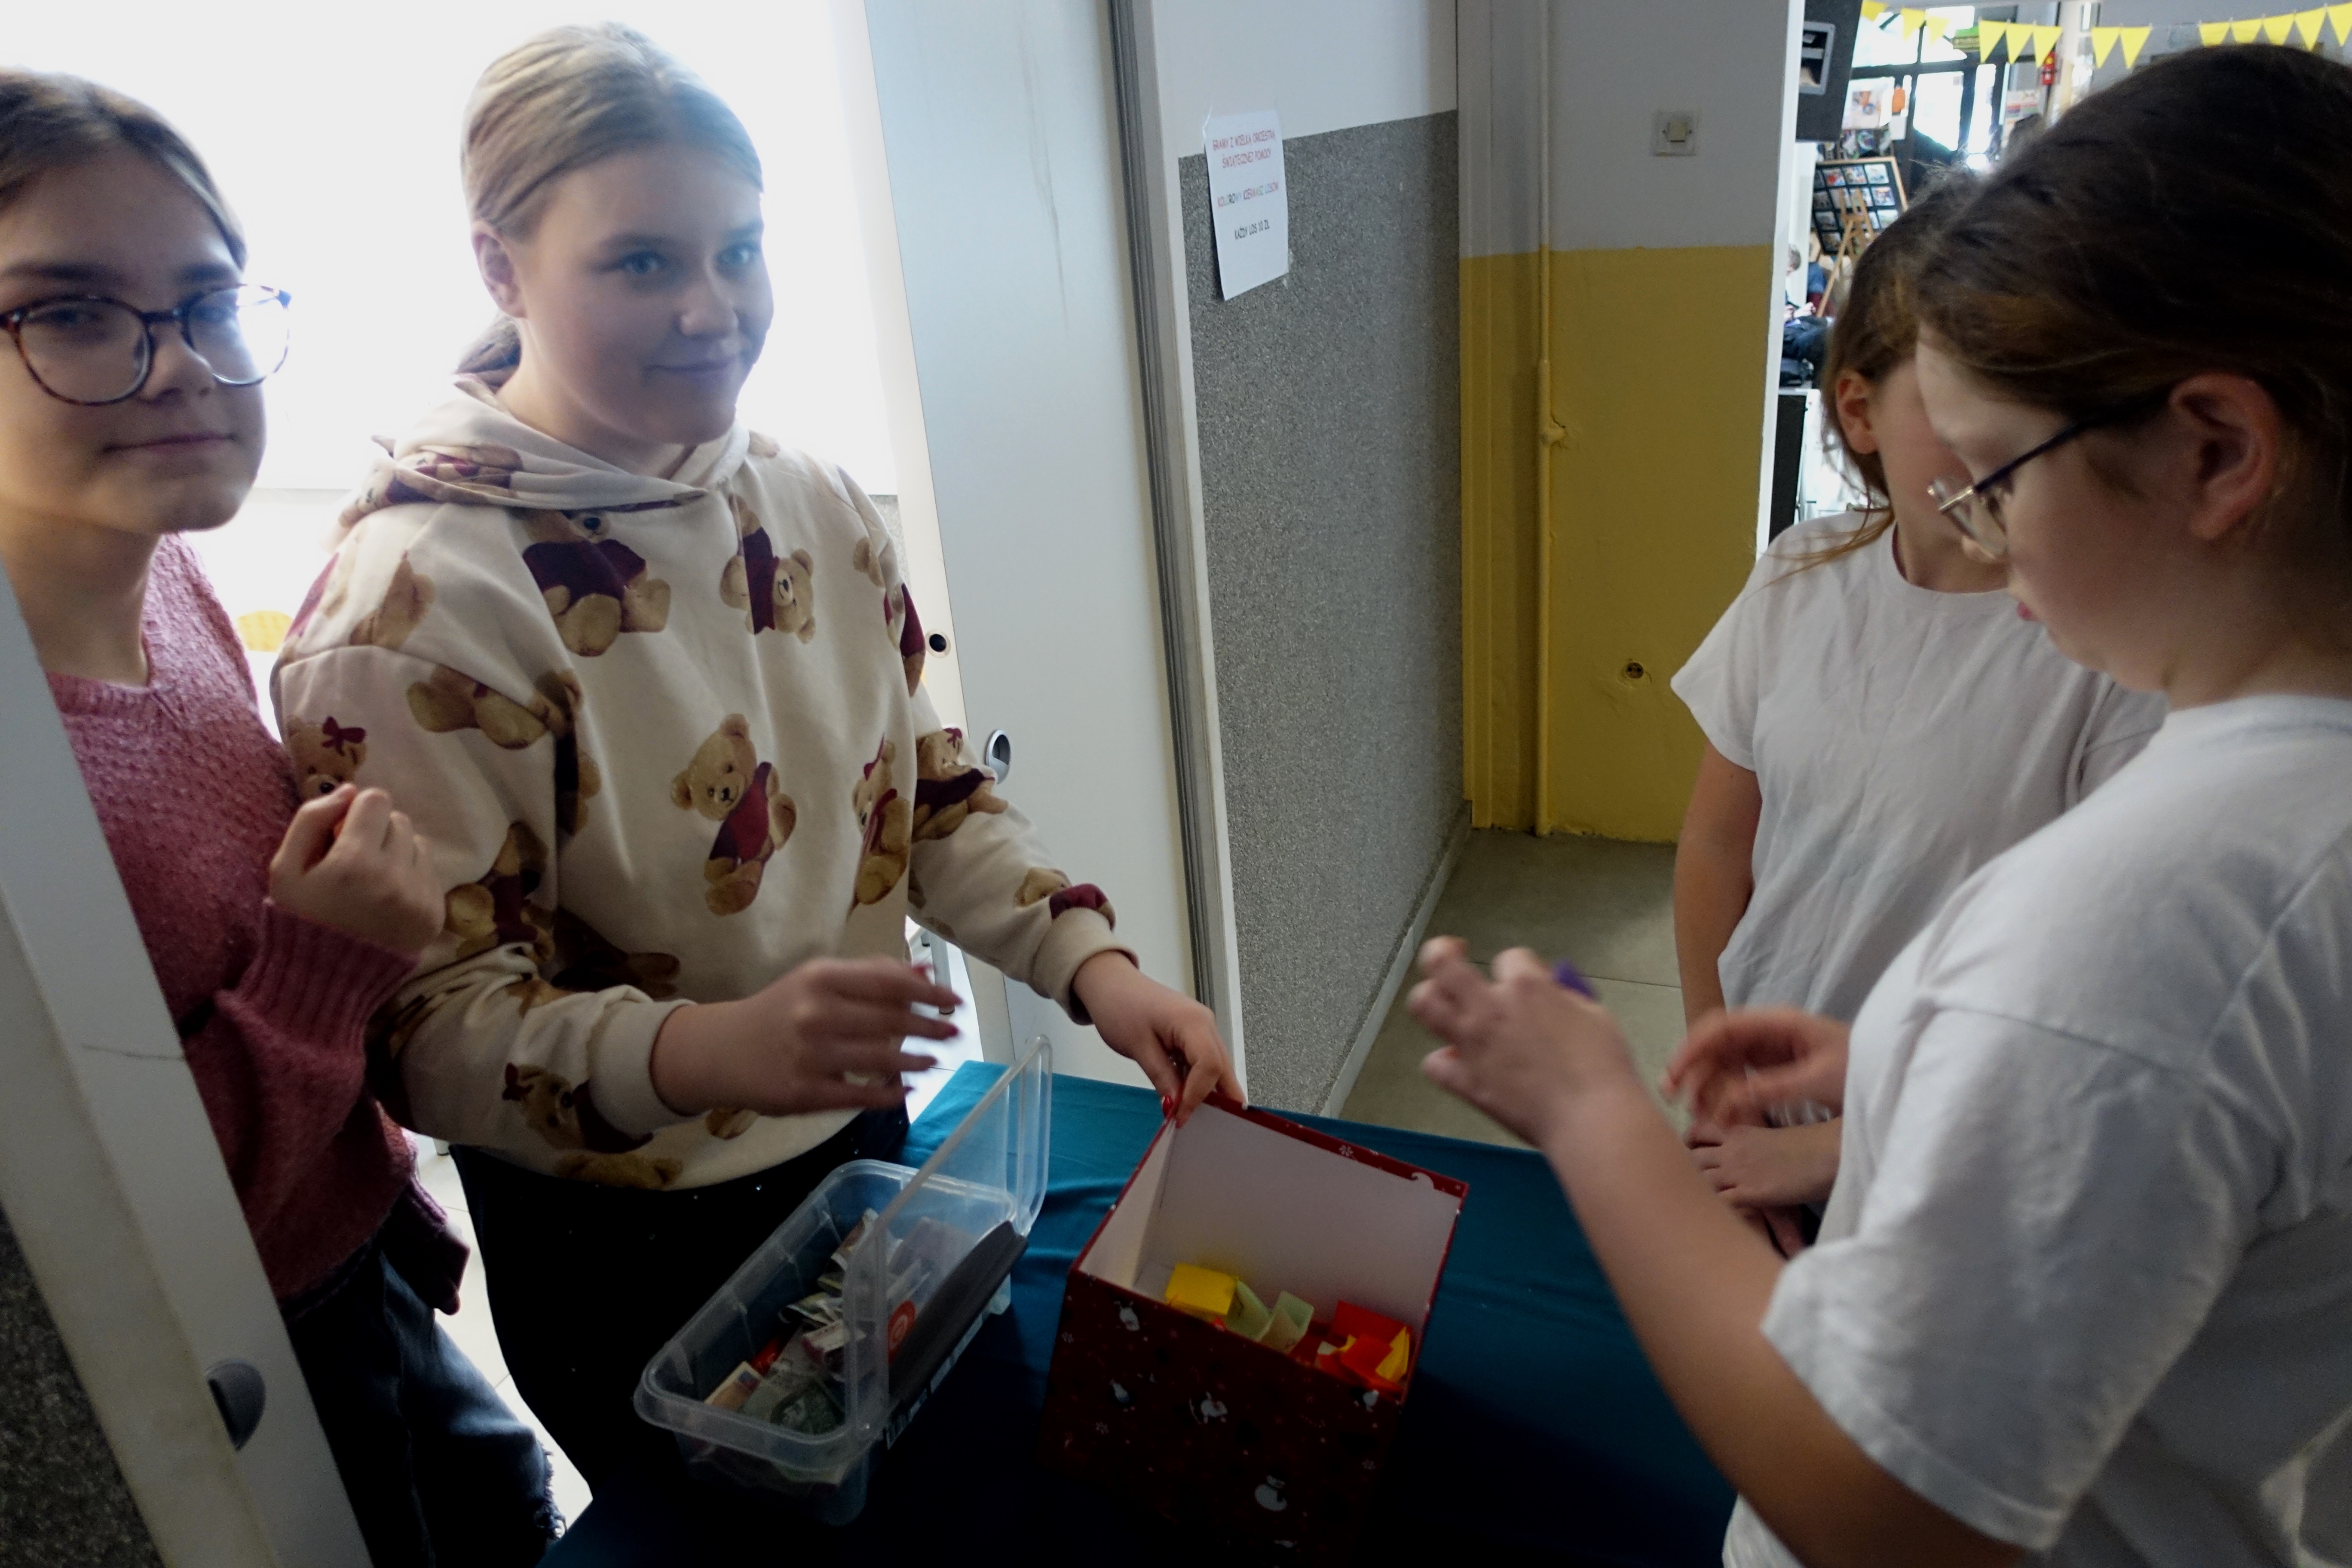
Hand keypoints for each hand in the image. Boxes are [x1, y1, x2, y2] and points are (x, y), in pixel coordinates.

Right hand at [268, 785, 441, 955]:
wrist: (327, 979)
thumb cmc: (300, 918)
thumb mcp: (285, 869)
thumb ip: (311, 819)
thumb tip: (349, 790)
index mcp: (353, 862)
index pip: (376, 800)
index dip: (357, 812)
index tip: (343, 833)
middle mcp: (393, 877)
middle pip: (398, 819)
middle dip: (376, 831)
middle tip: (355, 860)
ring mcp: (419, 896)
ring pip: (417, 843)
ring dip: (397, 852)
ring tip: (372, 880)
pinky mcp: (435, 913)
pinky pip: (429, 872)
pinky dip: (410, 876)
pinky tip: (387, 897)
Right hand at [650, 958, 958, 1117]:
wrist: (722, 1050)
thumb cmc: (780, 1011)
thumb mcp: (817, 979)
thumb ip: (869, 974)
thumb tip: (923, 974)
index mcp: (821, 978)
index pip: (889, 982)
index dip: (929, 993)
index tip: (954, 999)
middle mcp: (816, 1013)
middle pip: (890, 1021)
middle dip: (929, 1026)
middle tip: (953, 1031)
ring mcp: (810, 1056)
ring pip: (880, 1060)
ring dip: (915, 1061)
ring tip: (934, 1060)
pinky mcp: (804, 1093)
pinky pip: (858, 1095)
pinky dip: (888, 1095)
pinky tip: (905, 1091)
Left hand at [1072, 951, 1240, 1123]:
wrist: (1110, 983)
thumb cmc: (1120, 1006)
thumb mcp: (1138, 1047)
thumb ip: (1162, 1078)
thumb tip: (1177, 1106)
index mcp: (1193, 1022)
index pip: (1210, 1066)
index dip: (1198, 1095)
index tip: (1180, 1116)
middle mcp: (1205, 1023)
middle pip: (1223, 1068)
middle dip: (1216, 1099)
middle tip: (1199, 1124)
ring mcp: (1203, 1027)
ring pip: (1217, 1067)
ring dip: (1206, 1091)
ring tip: (1188, 1114)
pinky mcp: (1195, 1033)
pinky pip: (1205, 1061)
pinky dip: (1198, 1080)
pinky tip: (1184, 1096)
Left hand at [1410, 939, 1643, 1147]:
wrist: (1590, 1117)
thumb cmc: (1602, 1068)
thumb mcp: (1594, 1014)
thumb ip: (1563, 997)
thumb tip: (1549, 993)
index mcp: (1526, 987)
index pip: (1510, 957)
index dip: (1520, 966)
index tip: (1530, 979)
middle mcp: (1491, 1009)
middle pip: (1441, 963)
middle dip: (1442, 951)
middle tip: (1453, 954)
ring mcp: (1473, 1045)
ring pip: (1424, 1006)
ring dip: (1429, 997)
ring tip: (1442, 999)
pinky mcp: (1466, 1081)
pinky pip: (1434, 1064)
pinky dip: (1442, 1061)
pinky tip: (1457, 1060)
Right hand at [1662, 1008, 1850, 1128]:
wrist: (1890, 1078)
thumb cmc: (1861, 1070)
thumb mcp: (1821, 1079)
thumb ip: (1774, 1086)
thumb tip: (1729, 1099)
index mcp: (1778, 1023)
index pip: (1722, 1026)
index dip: (1693, 1047)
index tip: (1675, 1074)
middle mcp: (1768, 1033)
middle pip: (1716, 1044)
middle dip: (1692, 1069)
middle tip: (1674, 1099)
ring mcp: (1769, 1051)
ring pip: (1723, 1064)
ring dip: (1706, 1087)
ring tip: (1698, 1115)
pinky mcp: (1773, 1070)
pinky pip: (1739, 1080)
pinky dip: (1727, 1098)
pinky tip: (1723, 1119)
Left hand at [1685, 1118, 1840, 1208]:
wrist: (1829, 1151)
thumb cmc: (1812, 1143)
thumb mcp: (1774, 1137)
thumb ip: (1754, 1142)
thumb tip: (1753, 1153)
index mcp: (1738, 1131)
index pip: (1698, 1132)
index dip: (1690, 1143)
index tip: (1692, 1152)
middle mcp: (1732, 1150)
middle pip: (1692, 1158)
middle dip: (1689, 1170)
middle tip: (1695, 1182)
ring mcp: (1738, 1171)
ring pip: (1700, 1179)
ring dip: (1700, 1191)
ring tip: (1706, 1203)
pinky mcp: (1749, 1193)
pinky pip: (1718, 1202)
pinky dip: (1716, 1209)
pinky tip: (1720, 1216)